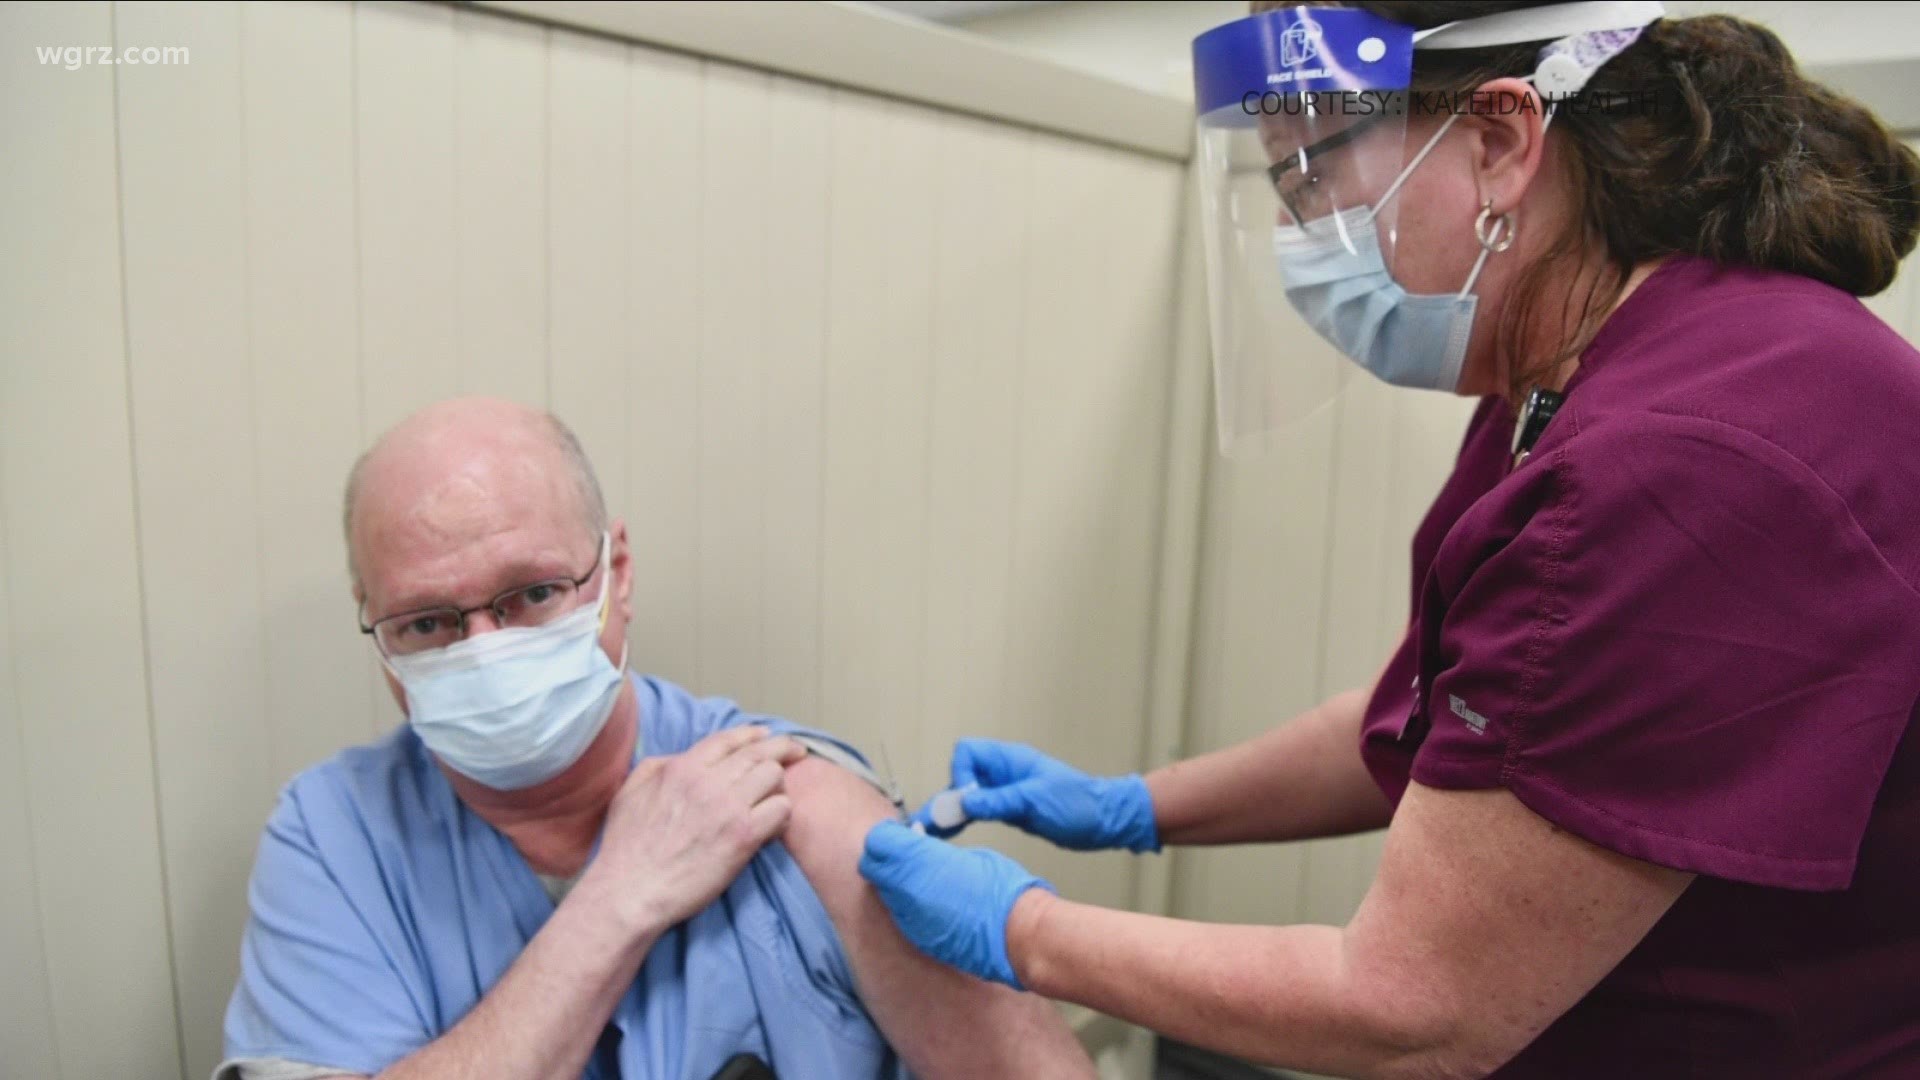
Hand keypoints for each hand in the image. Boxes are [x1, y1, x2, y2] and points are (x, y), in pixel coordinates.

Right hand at [580, 726, 805, 938]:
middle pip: (759, 753)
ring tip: (776, 796)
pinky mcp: (744, 836)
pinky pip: (781, 810)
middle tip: (796, 753)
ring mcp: (728, 807)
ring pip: (774, 777)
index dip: (753, 734)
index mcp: (682, 768)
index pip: (729, 739)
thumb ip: (659, 766)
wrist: (630, 891)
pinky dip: (782, 814)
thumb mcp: (631, 792)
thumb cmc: (625, 848)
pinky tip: (774, 824)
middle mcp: (709, 781)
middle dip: (782, 750)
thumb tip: (683, 758)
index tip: (766, 736)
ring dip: (779, 785)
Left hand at [859, 820, 1053, 988]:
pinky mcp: (918, 938)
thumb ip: (934, 852)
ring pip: (885, 893)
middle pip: (872, 867)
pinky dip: (908, 906)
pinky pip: (901, 916)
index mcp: (918, 861)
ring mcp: (909, 918)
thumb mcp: (966, 855)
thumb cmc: (1003, 890)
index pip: (877, 841)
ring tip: (921, 879)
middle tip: (904, 853)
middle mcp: (905, 890)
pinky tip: (930, 902)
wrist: (1018, 933)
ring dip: (895, 883)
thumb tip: (920, 850)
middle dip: (884, 858)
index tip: (898, 833)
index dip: (887, 835)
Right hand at [911, 739, 1159, 852]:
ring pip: (966, 797)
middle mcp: (1003, 773)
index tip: (967, 799)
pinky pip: (978, 812)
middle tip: (926, 825)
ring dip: (949, 813)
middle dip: (945, 798)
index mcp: (1009, 760)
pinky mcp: (1009, 810)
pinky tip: (949, 837)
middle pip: (960, 776)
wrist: (1104, 821)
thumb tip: (962, 801)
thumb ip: (998, 801)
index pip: (967, 753)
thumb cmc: (1077, 804)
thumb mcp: (1035, 801)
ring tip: (928, 835)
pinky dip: (962, 822)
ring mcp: (1005, 792)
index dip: (960, 774)